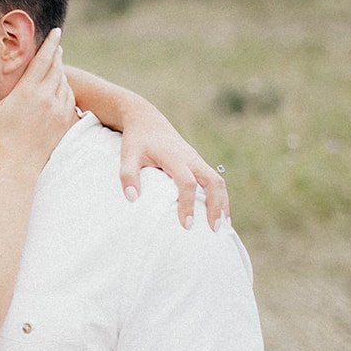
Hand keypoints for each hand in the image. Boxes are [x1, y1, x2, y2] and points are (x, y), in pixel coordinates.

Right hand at [0, 29, 75, 167]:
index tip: (57, 32)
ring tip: (57, 65)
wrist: (19, 164)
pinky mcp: (64, 122)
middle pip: (57, 68)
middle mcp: (46, 97)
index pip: (44, 59)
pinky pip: (69, 98)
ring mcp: (58, 110)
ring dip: (61, 71)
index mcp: (28, 90)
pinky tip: (62, 87)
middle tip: (56, 45)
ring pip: (64, 82)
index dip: (51, 43)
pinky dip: (67, 88)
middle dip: (57, 54)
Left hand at [118, 102, 228, 229]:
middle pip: (213, 181)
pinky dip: (220, 197)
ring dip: (222, 203)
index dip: (188, 203)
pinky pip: (215, 180)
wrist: (146, 120)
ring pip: (218, 181)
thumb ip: (128, 175)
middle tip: (215, 230)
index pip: (187, 182)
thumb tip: (132, 199)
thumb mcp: (127, 155)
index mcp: (174, 156)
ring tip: (222, 227)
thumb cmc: (137, 140)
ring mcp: (196, 160)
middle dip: (216, 205)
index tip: (187, 225)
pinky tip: (219, 214)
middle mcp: (190, 158)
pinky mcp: (198, 163)